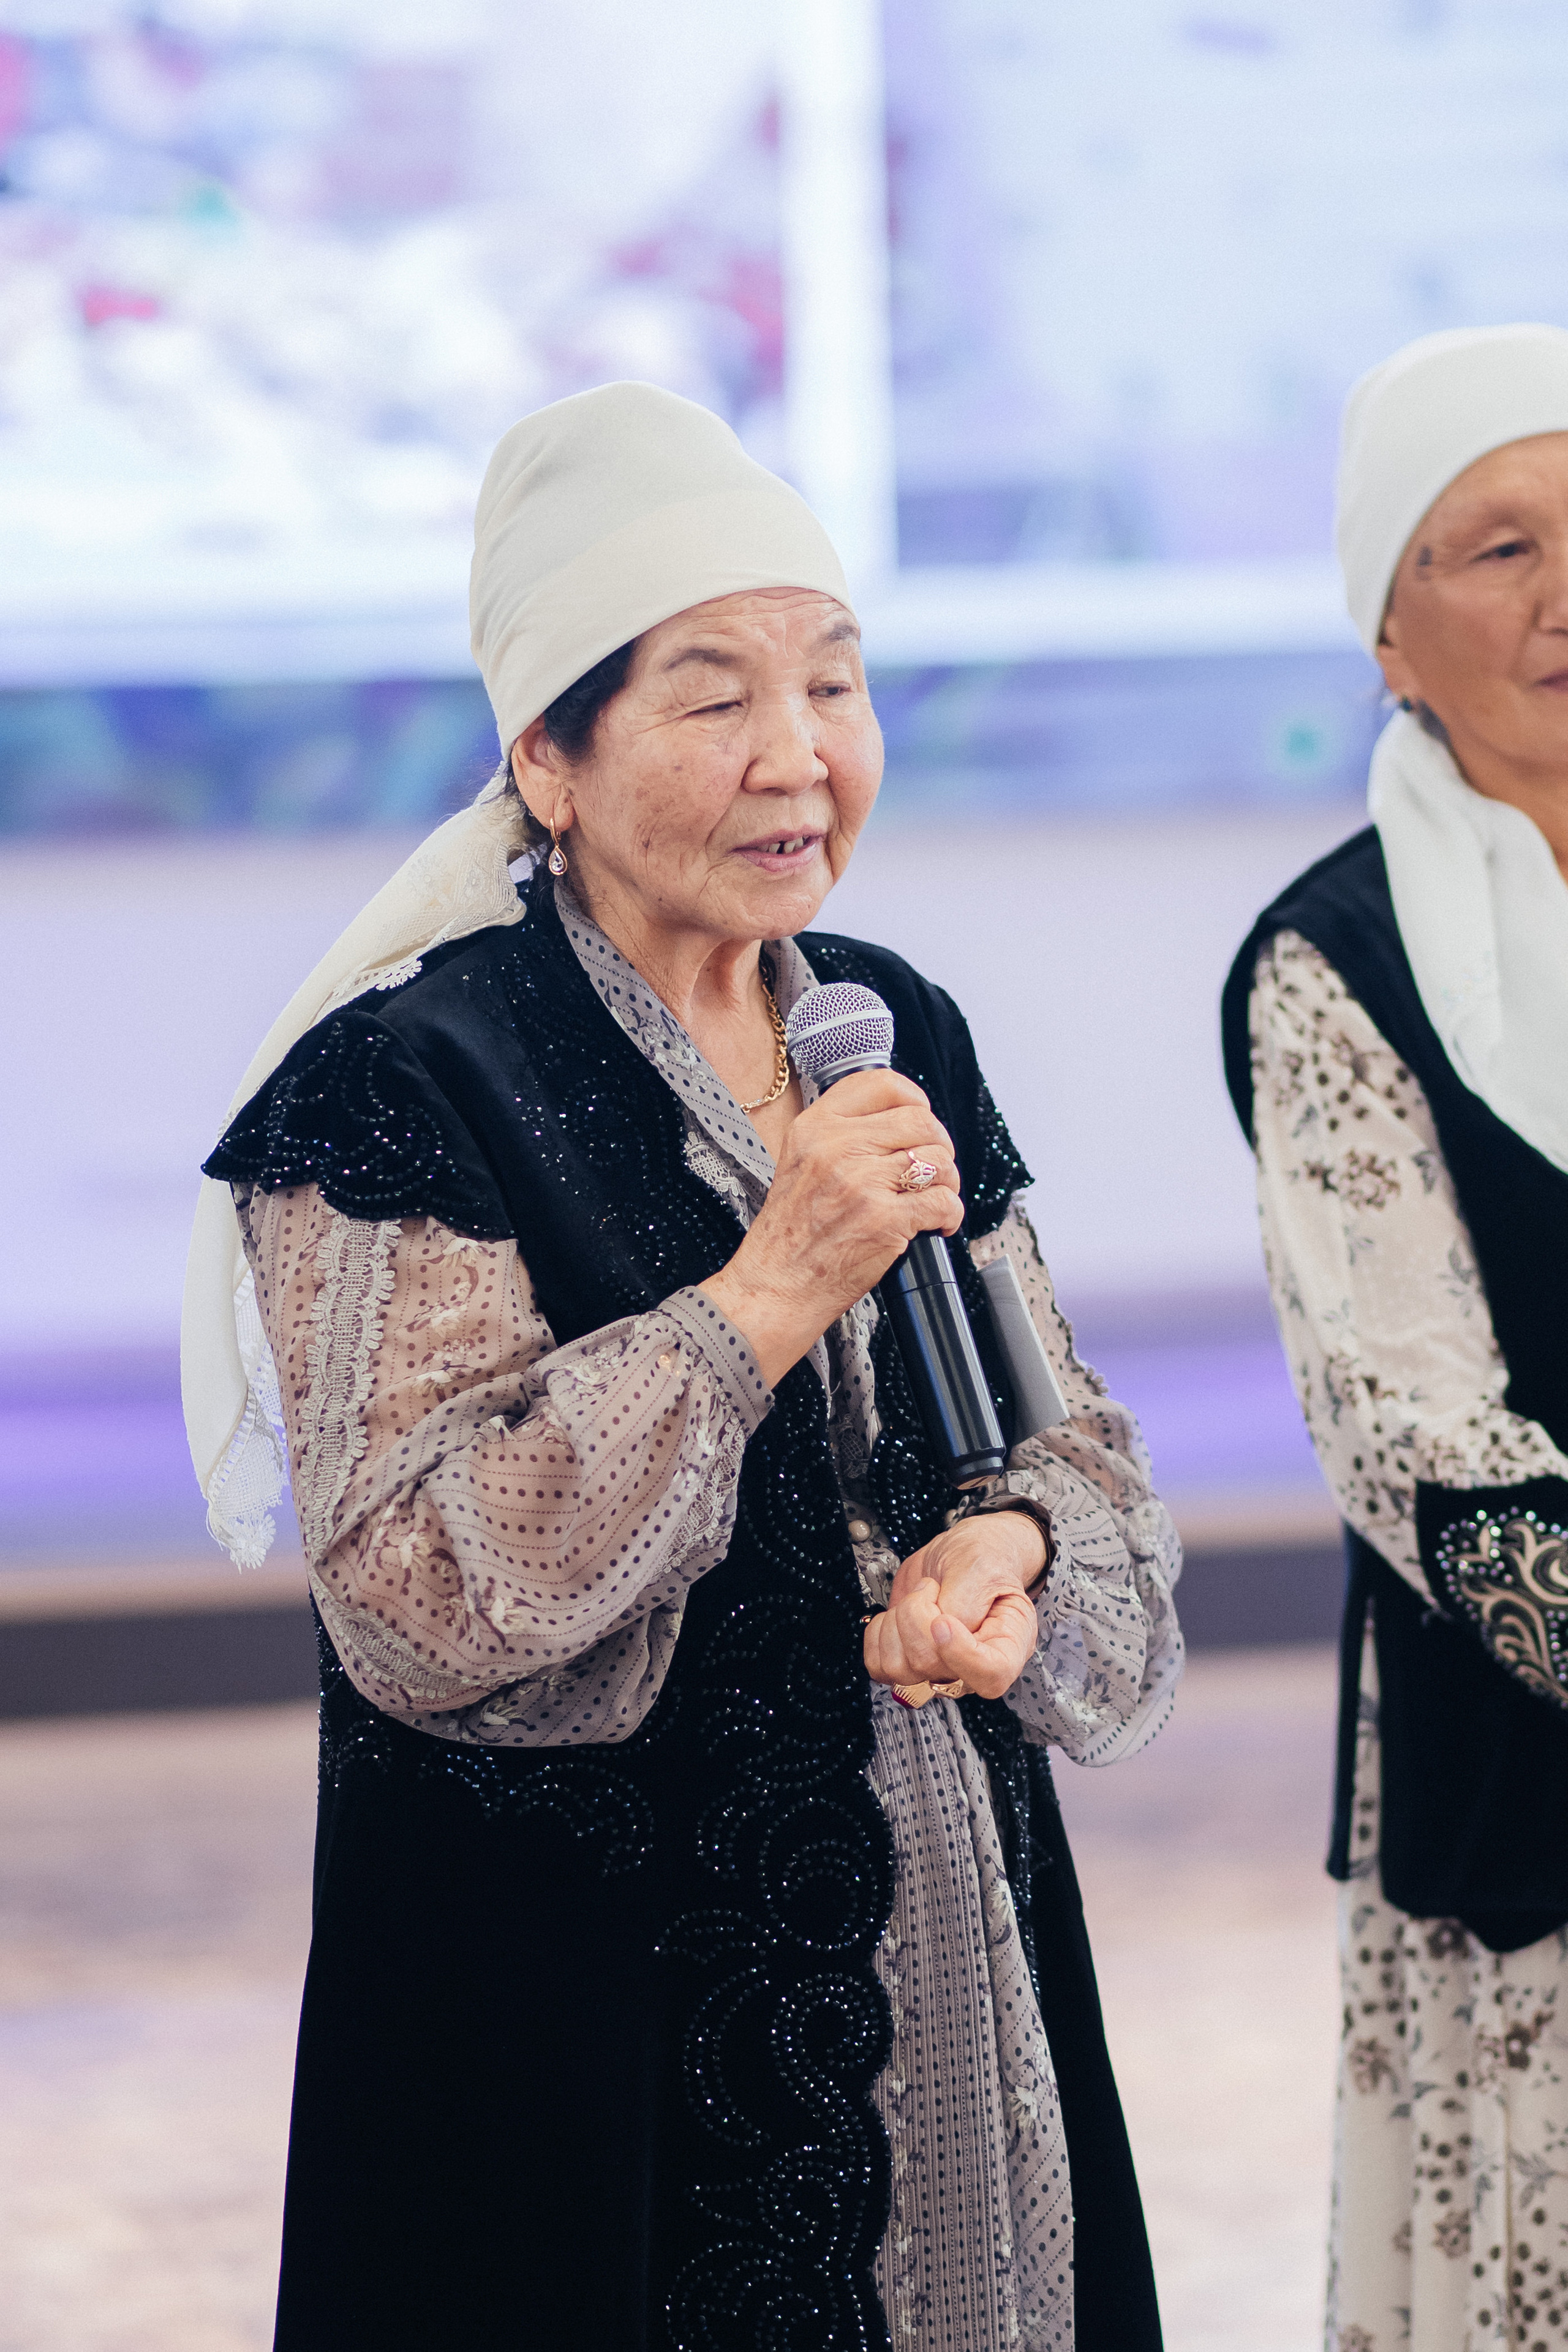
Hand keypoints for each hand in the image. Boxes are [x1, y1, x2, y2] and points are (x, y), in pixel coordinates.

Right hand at [700, 1070, 962, 1385]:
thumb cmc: (789, 1235)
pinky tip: (936, 1224)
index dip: (913, 1098)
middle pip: (922, 1121)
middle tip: (934, 1168)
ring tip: (933, 1198)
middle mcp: (838, 1148)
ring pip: (939, 1160)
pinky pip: (944, 1201)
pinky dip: (950, 1214)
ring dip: (948, 1181)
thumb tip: (898, 1123)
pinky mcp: (885, 1220)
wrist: (774, 1287)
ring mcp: (862, 1183)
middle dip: (940, 1144)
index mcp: (815, 1128)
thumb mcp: (799, 1163)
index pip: (880, 1084)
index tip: (919, 1119)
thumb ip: (840, 1137)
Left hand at [863, 1515, 1043, 1701]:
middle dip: (917, 1615)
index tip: (942, 1620)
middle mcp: (973, 1666)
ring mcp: (940, 1669)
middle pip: (930, 1665)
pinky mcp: (909, 1663)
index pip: (991, 1675)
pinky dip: (877, 1635)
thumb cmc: (983, 1559)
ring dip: (896, 1623)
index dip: (960, 1653)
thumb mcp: (983, 1566)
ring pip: (899, 1668)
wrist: (962, 1557)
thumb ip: (965, 1600)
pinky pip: (879, 1666)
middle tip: (930, 1587)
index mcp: (1008, 1645)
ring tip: (917, 1599)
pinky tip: (896, 1615)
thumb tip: (940, 1631)